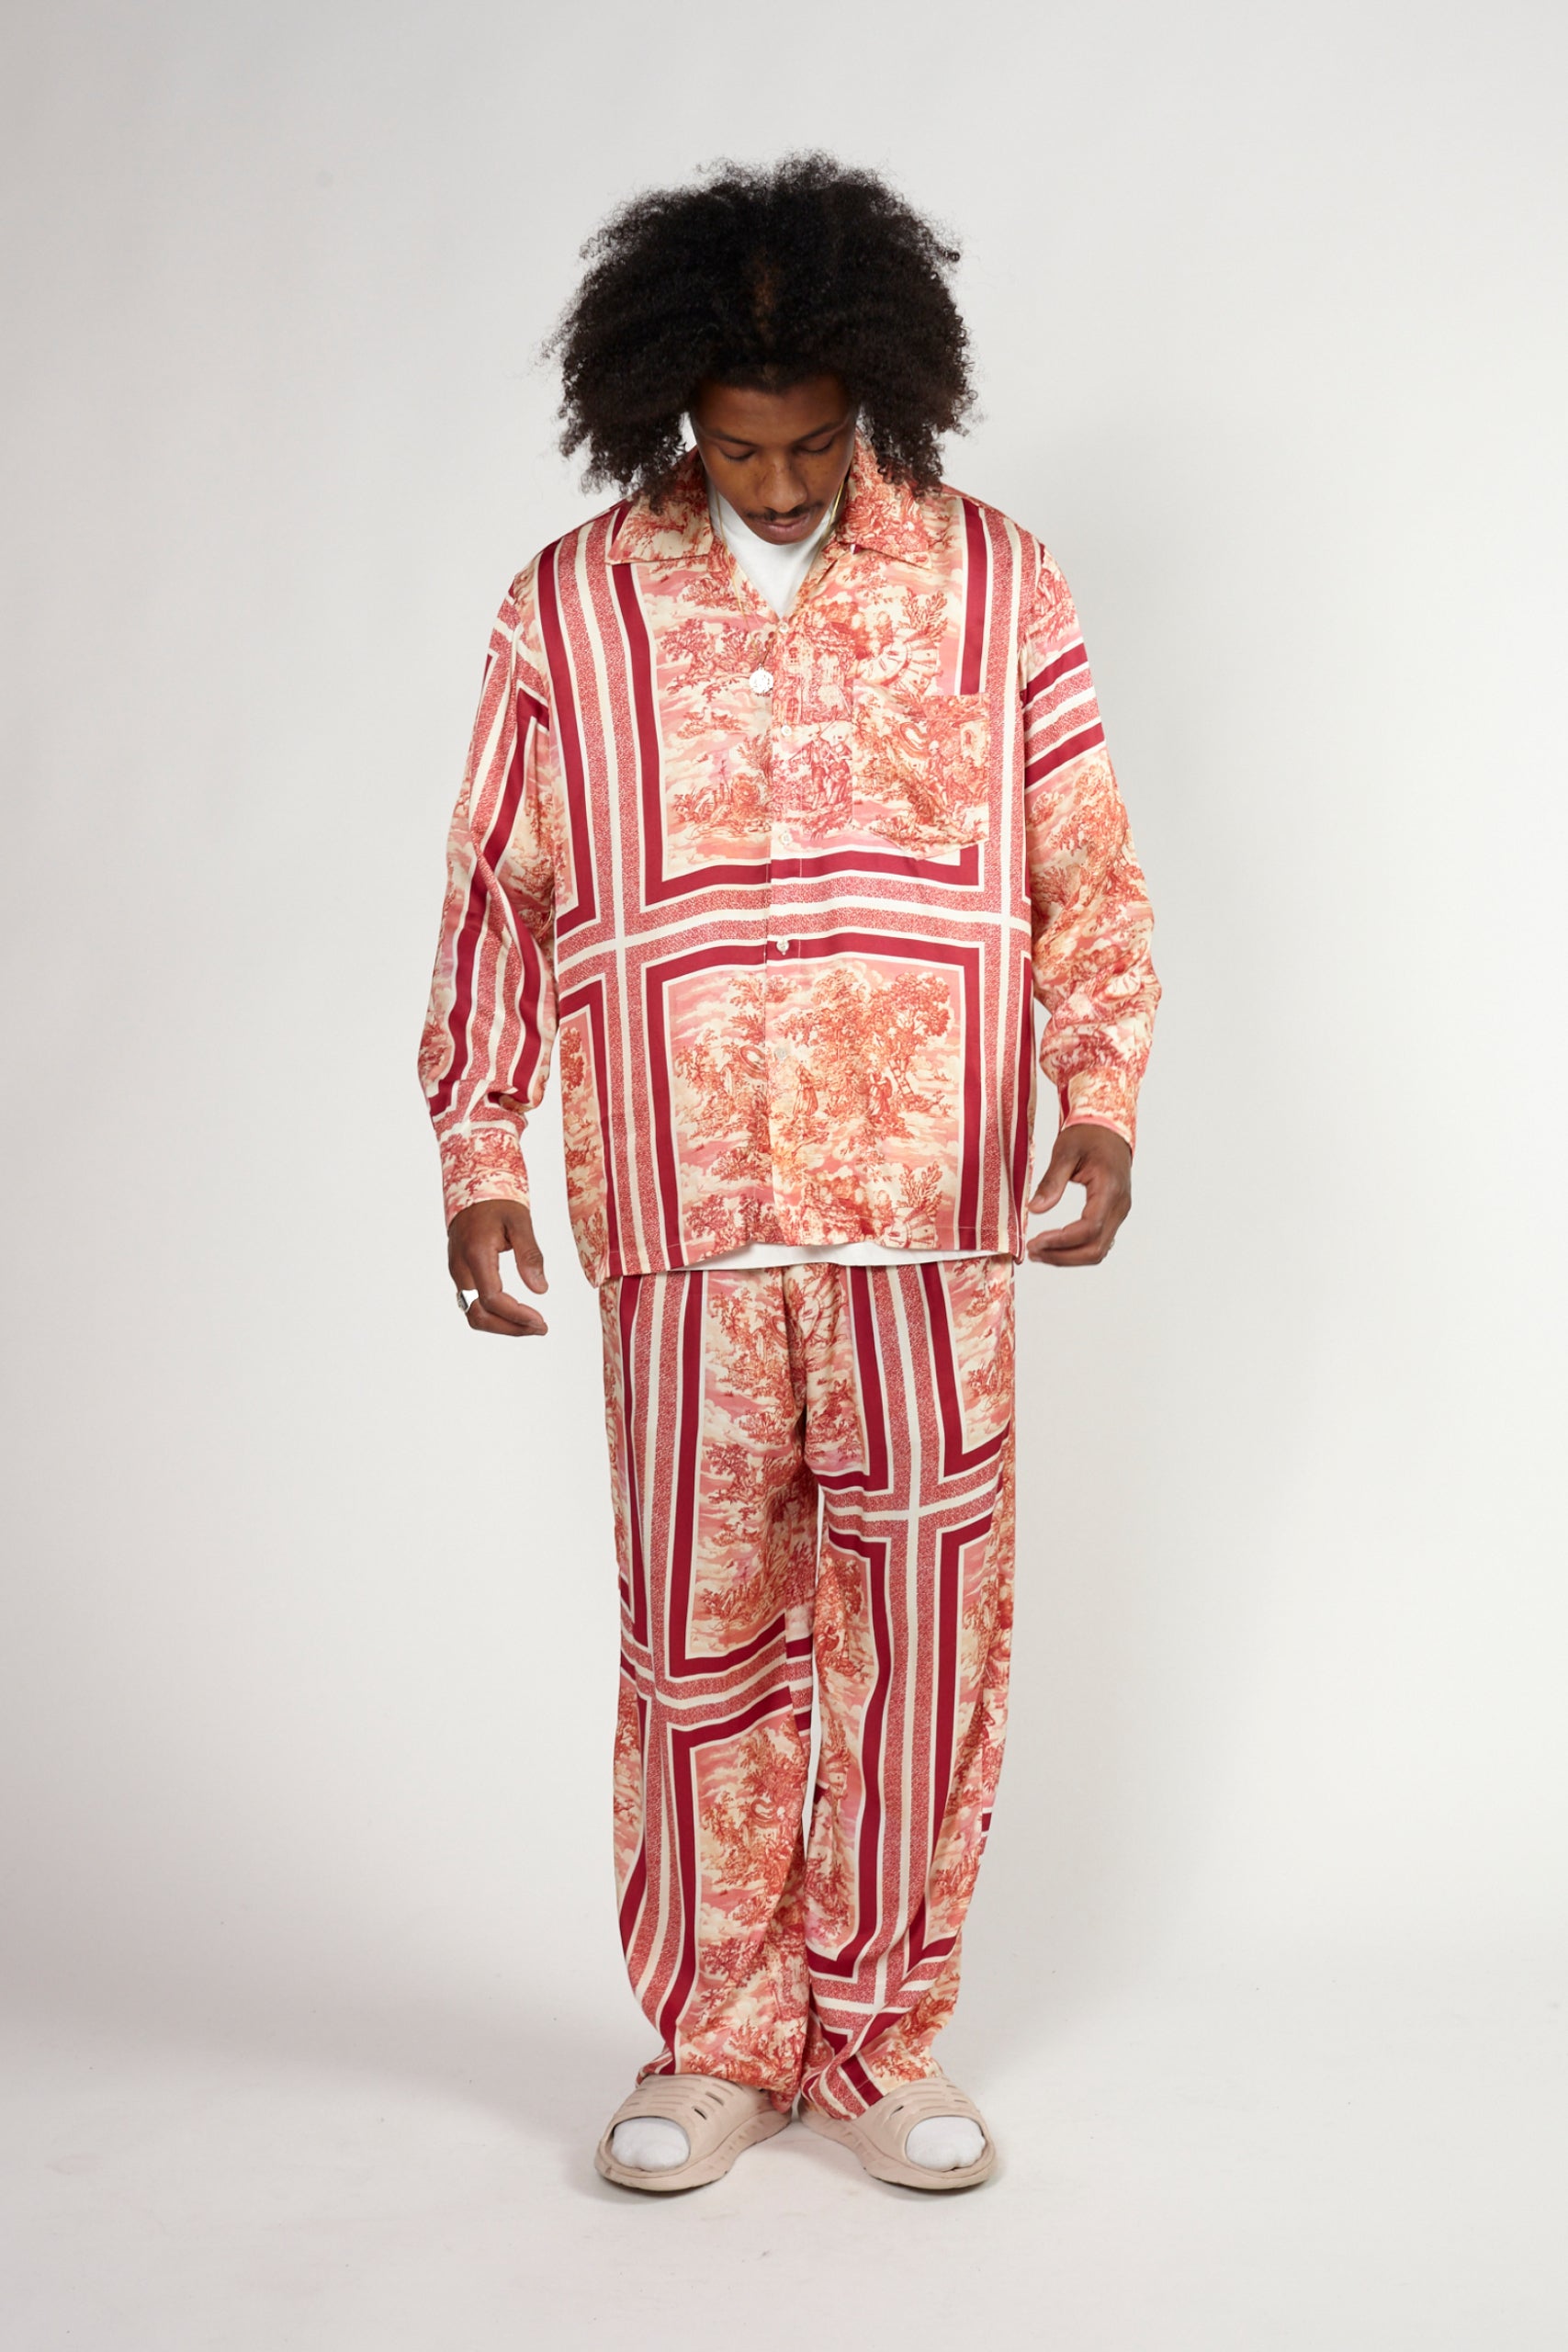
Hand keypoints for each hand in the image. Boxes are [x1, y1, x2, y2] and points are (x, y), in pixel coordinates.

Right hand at [447, 1200, 549, 1335]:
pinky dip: (494, 1315)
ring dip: (502, 1325)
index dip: (517, 1316)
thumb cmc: (497, 1202)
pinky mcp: (461, 1275)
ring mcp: (458, 1273)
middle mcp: (461, 1268)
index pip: (492, 1299)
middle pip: (479, 1315)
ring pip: (474, 1314)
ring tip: (532, 1325)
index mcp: (476, 1254)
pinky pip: (473, 1304)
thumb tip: (540, 1290)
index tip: (541, 1321)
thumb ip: (530, 1256)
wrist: (473, 1188)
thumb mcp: (520, 1222)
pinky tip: (516, 1313)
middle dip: (510, 1328)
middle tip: (540, 1328)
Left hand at [1026, 1123, 1132, 1266]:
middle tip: (1033, 1252)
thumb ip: (1051, 1182)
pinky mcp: (1113, 1214)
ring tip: (1040, 1253)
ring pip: (1098, 1250)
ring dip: (1069, 1257)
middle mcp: (1119, 1206)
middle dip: (1062, 1256)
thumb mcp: (1065, 1152)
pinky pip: (1098, 1241)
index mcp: (1109, 1189)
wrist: (1109, 1127)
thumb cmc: (1089, 1135)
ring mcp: (1119, 1212)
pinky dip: (1076, 1250)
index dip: (1061, 1241)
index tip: (1035, 1242)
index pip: (1089, 1228)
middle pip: (1095, 1248)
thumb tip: (1035, 1209)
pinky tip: (1055, 1246)